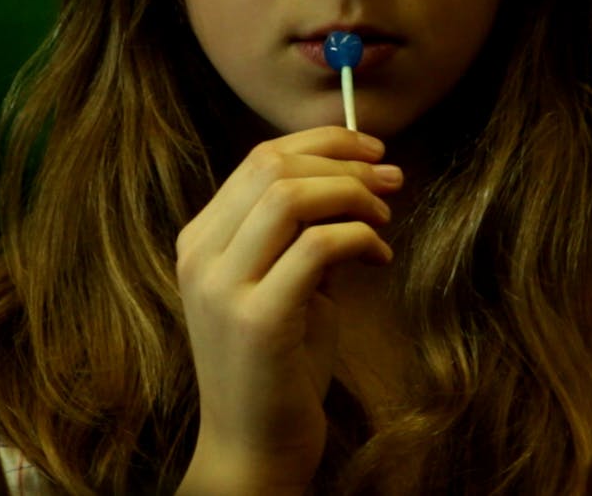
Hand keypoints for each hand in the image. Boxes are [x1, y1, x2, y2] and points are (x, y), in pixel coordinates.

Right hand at [174, 126, 398, 494]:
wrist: (253, 448)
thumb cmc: (279, 366)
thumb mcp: (284, 284)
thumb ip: (301, 233)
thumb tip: (358, 177)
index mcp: (200, 240)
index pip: (258, 158)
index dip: (322, 143)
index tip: (371, 151)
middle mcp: (200, 256)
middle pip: (272, 166)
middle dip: (343, 163)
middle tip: (391, 180)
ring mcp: (223, 287)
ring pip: (291, 197)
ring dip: (352, 196)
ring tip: (383, 221)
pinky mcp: (258, 320)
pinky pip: (316, 246)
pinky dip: (359, 238)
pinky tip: (379, 258)